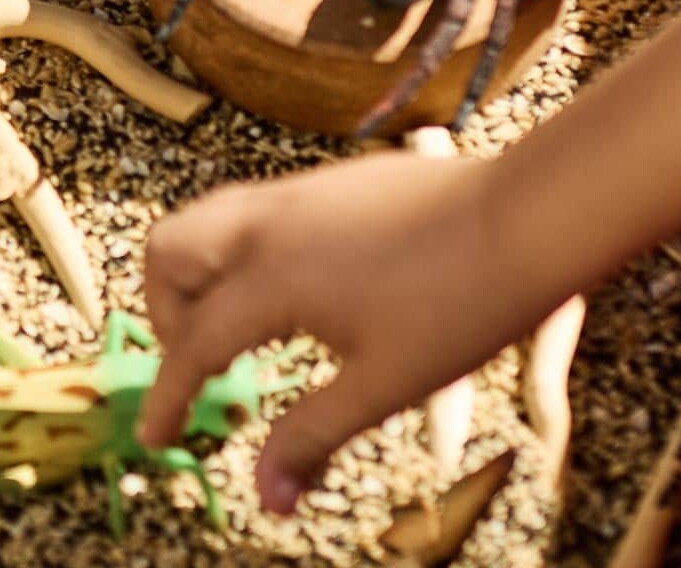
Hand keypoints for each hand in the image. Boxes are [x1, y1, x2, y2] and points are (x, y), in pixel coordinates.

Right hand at [135, 151, 568, 514]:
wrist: (524, 218)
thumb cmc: (458, 307)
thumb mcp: (384, 384)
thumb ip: (312, 435)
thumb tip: (266, 498)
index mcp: (269, 278)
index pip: (194, 343)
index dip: (170, 396)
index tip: (156, 438)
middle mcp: (264, 224)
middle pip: (168, 255)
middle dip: (165, 313)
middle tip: (199, 366)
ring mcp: (291, 194)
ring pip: (203, 220)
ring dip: (197, 276)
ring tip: (235, 331)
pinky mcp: (322, 182)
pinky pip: (247, 211)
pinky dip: (235, 253)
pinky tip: (290, 294)